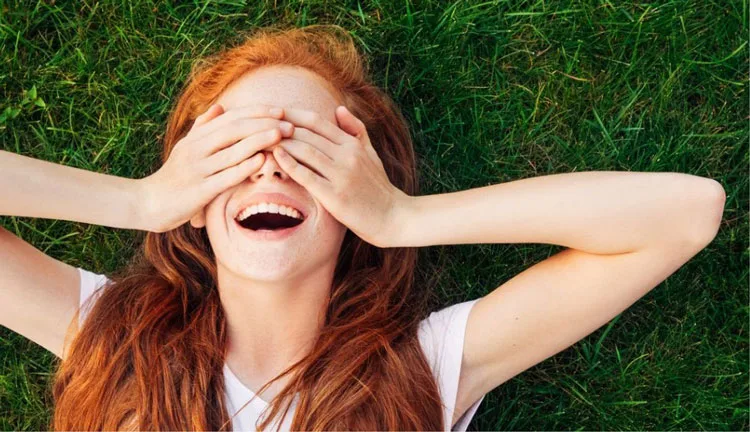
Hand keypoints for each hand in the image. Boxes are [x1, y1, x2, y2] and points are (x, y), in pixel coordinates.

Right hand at [138, 103, 292, 232]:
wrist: (146, 203)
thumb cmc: (172, 176)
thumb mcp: (185, 148)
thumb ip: (203, 128)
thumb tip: (219, 106)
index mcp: (196, 138)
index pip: (231, 118)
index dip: (256, 112)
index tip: (280, 110)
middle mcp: (196, 149)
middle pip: (234, 129)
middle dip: (264, 123)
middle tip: (289, 123)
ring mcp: (196, 169)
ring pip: (232, 150)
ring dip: (259, 140)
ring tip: (282, 134)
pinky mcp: (198, 191)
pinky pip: (225, 176)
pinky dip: (244, 167)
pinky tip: (262, 160)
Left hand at [272, 105, 411, 247]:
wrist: (393, 217)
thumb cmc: (379, 187)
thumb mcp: (372, 154)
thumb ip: (356, 130)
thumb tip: (339, 108)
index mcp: (353, 144)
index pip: (317, 122)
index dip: (293, 115)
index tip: (274, 113)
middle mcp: (347, 155)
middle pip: (308, 133)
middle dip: (281, 127)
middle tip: (259, 124)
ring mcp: (341, 175)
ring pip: (305, 150)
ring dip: (281, 143)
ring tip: (262, 139)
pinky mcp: (335, 195)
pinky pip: (307, 175)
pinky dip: (289, 164)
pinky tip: (275, 157)